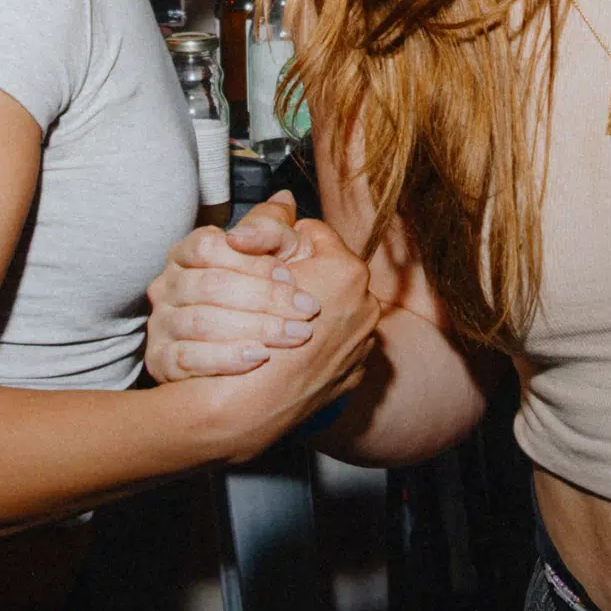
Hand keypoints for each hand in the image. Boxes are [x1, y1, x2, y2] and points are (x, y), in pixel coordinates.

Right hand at [146, 193, 319, 380]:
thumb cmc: (264, 296)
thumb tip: (286, 199)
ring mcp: (161, 323)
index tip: (292, 276)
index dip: (252, 262)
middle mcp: (168, 284)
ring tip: (293, 335)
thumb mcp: (275, 255)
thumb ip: (275, 228)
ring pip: (200, 322)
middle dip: (264, 298)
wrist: (252, 358)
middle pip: (209, 285)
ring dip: (253, 328)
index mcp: (189, 252)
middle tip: (306, 311)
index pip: (210, 247)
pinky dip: (225, 357)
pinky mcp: (160, 361)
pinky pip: (187, 359)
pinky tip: (259, 356)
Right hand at [194, 216, 381, 458]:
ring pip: (332, 310)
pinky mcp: (352, 375)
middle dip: (299, 278)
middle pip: (327, 273)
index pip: (314, 233)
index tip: (264, 261)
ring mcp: (361, 343)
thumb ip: (271, 229)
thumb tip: (284, 198)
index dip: (283, 244)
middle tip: (272, 293)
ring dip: (307, 312)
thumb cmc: (248, 335)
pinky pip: (335, 346)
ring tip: (279, 325)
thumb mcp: (254, 268)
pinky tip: (287, 352)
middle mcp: (365, 305)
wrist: (245, 412)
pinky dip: (315, 345)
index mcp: (346, 272)